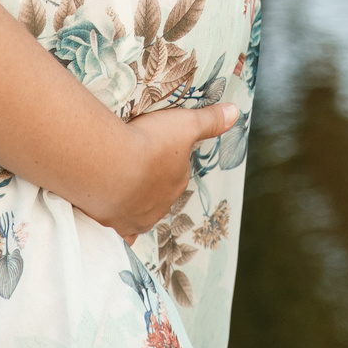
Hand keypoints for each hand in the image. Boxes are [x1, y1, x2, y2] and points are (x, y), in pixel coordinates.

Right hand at [81, 103, 241, 241]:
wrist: (111, 165)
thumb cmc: (149, 141)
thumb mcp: (185, 123)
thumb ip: (210, 120)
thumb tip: (235, 112)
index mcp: (178, 181)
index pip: (176, 172)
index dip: (163, 159)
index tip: (149, 147)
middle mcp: (162, 204)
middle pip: (158, 193)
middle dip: (148, 181)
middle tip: (131, 163)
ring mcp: (140, 219)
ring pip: (142, 213)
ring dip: (133, 201)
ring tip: (119, 184)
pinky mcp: (118, 227)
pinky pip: (125, 235)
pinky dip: (123, 229)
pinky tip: (116, 219)